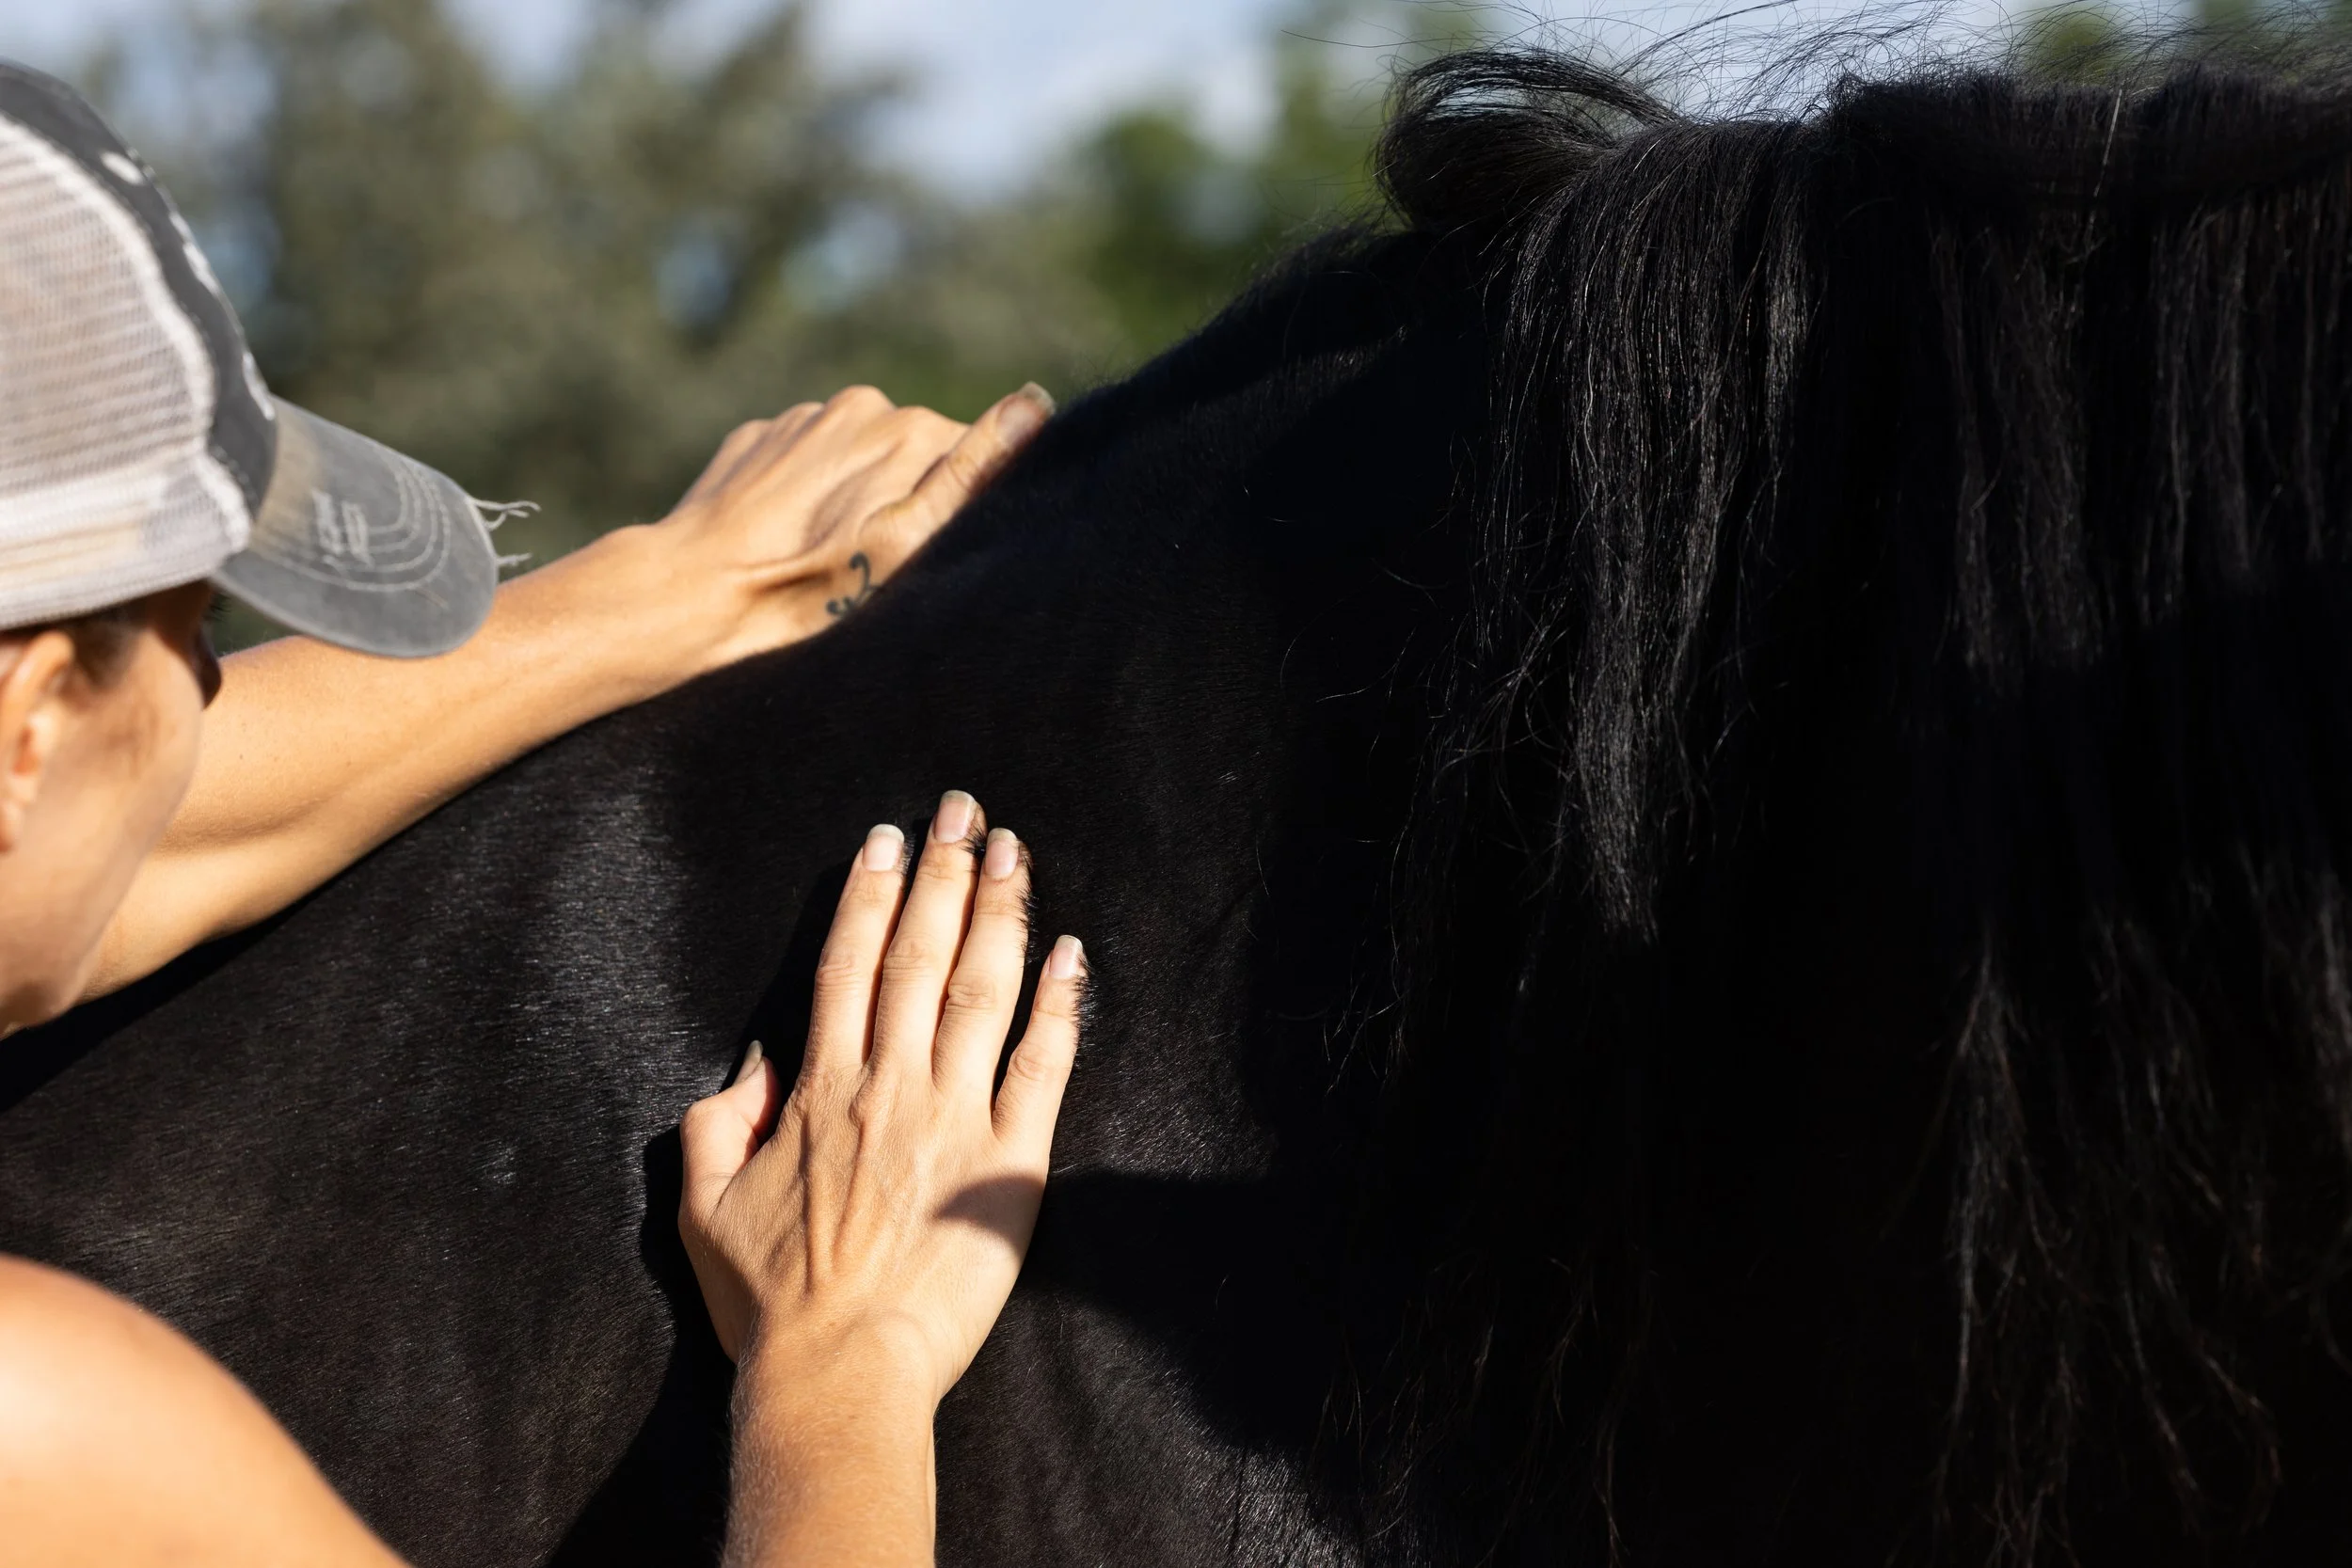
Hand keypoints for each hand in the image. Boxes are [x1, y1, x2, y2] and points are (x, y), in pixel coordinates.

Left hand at [654, 383, 1053, 673]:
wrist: (692, 597)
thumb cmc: (809, 592)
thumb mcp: (907, 546)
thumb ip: (972, 473)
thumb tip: (1034, 405)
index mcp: (908, 428)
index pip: (969, 460)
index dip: (959, 511)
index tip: (931, 557)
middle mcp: (858, 405)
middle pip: (913, 455)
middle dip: (905, 501)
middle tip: (875, 565)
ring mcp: (800, 418)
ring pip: (856, 458)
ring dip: (854, 497)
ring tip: (827, 556)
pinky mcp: (757, 438)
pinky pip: (805, 462)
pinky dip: (807, 496)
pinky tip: (788, 540)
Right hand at [678, 790, 1083, 1406]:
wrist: (840, 1371)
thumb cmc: (768, 1302)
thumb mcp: (703, 1205)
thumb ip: (719, 1121)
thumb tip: (755, 1064)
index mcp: (819, 1089)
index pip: (848, 965)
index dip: (871, 893)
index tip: (890, 838)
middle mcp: (889, 1084)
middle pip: (920, 954)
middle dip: (944, 872)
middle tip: (965, 809)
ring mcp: (955, 1117)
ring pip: (982, 989)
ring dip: (1000, 913)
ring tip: (1015, 851)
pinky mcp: (1012, 1163)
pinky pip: (1042, 1064)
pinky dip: (1060, 1004)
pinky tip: (1072, 954)